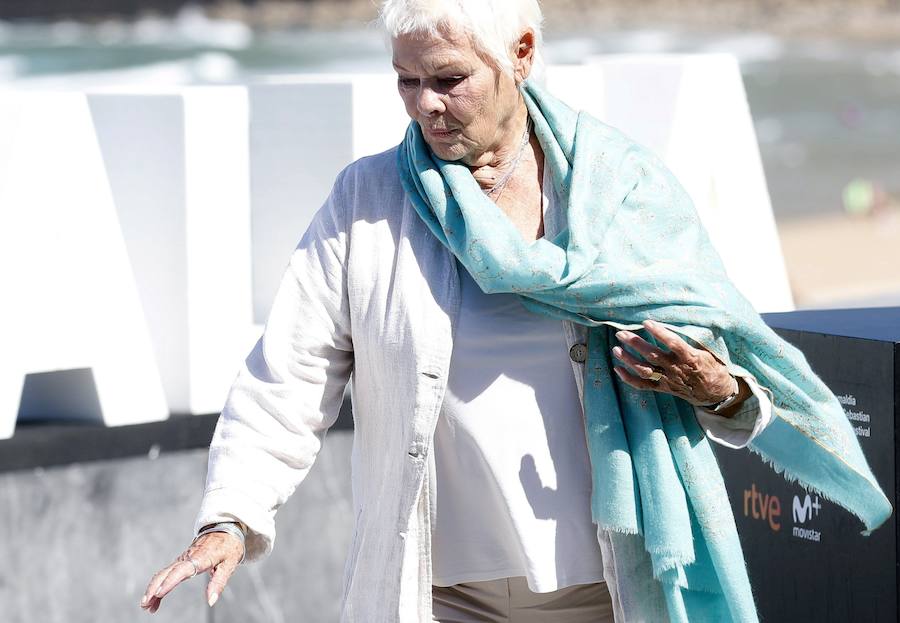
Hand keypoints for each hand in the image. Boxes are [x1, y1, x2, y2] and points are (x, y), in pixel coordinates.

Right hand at [140, 531, 243, 613]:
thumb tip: (211, 601)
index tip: (159, 594)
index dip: (170, 582)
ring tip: (147, 605)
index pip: (182, 571)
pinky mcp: (181, 560)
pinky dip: (159, 583)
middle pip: (167, 572)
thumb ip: (219, 582)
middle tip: (146, 604)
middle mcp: (188, 557)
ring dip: (153, 588)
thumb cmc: (229, 545)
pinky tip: (156, 596)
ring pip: (164, 573)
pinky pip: (167, 572)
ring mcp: (182, 558)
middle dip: (154, 588)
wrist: (225, 527)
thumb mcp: (230, 564)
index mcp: (201, 558)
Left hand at [611, 319, 742, 411]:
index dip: (660, 333)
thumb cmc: (713, 366)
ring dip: (629, 360)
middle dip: (636, 344)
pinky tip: (617, 369)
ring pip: (645, 371)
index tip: (647, 322)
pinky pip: (643, 385)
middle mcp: (677, 369)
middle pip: (653, 356)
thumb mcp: (711, 351)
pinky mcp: (663, 388)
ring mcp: (668, 380)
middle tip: (621, 333)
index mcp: (691, 358)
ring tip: (616, 349)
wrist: (715, 393)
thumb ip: (697, 337)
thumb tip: (691, 317)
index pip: (674, 344)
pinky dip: (628, 379)